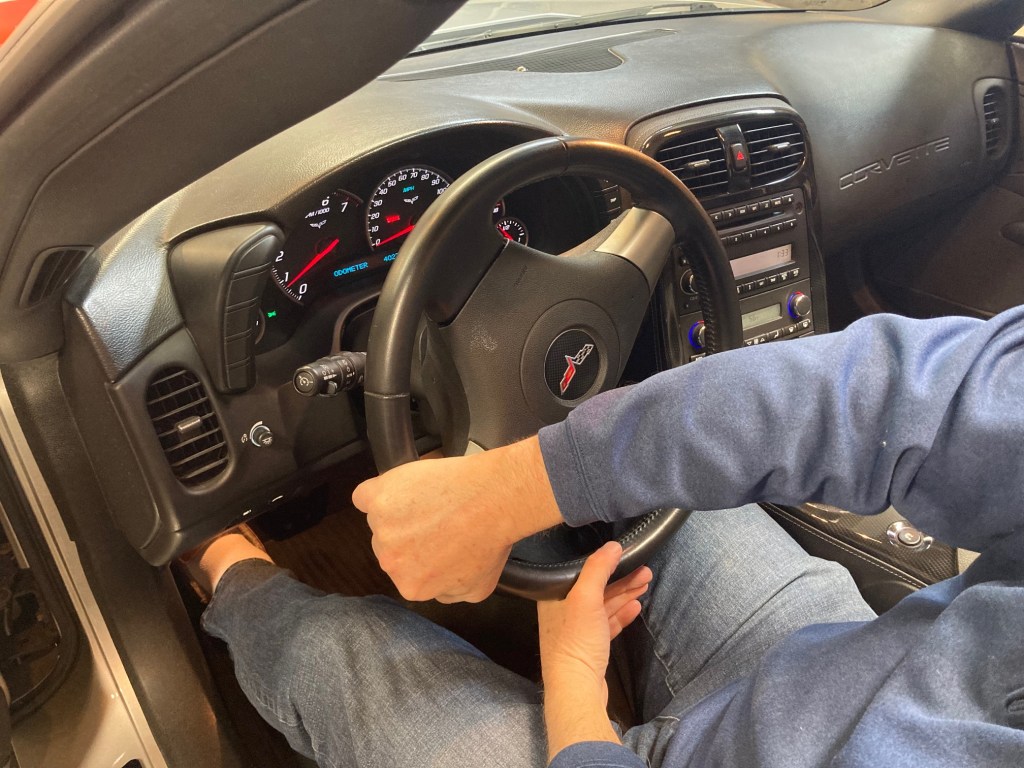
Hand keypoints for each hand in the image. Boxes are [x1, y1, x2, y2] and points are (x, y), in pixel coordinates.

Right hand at [352, 437, 562, 602]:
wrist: (493, 498)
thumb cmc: (490, 537)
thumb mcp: (477, 588)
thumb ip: (448, 595)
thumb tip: (437, 591)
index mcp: (411, 586)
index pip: (405, 571)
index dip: (421, 553)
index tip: (436, 539)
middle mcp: (390, 561)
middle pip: (389, 546)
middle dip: (408, 534)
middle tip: (435, 518)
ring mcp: (382, 527)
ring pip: (381, 519)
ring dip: (398, 510)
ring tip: (430, 500)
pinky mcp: (378, 497)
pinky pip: (364, 497)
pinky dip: (375, 493)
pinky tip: (396, 489)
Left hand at [538, 542, 651, 694]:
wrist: (577, 689)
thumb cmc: (576, 641)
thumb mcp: (586, 597)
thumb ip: (598, 569)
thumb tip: (613, 545)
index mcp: (554, 597)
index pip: (582, 573)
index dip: (607, 563)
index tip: (627, 555)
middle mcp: (563, 612)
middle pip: (596, 589)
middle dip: (622, 579)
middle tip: (646, 570)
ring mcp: (577, 631)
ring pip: (604, 606)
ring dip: (625, 594)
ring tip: (646, 583)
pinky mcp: (590, 648)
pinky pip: (608, 624)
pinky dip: (622, 614)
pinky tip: (636, 607)